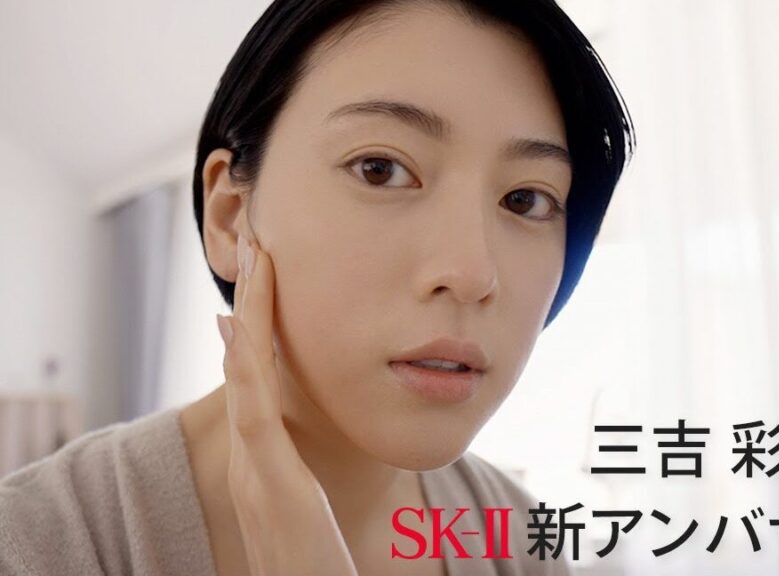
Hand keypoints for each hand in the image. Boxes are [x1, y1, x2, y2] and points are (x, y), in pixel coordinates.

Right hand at [216, 234, 358, 575]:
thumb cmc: (313, 572)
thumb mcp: (308, 523)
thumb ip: (301, 491)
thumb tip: (308, 468)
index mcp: (263, 466)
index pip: (256, 387)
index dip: (256, 334)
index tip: (259, 291)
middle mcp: (250, 462)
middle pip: (245, 367)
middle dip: (252, 306)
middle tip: (255, 247)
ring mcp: (254, 471)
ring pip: (244, 376)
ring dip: (250, 315)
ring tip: (255, 260)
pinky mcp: (269, 485)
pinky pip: (253, 413)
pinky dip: (245, 367)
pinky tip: (240, 326)